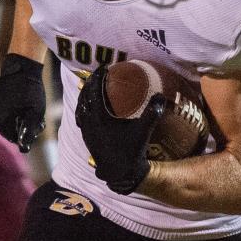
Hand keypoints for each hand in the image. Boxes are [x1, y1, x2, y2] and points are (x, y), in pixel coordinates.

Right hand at [0, 53, 46, 152]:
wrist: (21, 68)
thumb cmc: (31, 89)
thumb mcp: (36, 111)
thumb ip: (31, 129)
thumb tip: (25, 147)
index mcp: (0, 116)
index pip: (12, 137)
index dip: (25, 136)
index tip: (34, 127)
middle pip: (7, 131)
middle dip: (21, 129)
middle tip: (34, 120)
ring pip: (4, 125)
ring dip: (16, 123)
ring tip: (27, 113)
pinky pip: (1, 117)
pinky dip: (10, 116)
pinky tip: (21, 109)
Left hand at [74, 65, 164, 194]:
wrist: (119, 173)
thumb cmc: (131, 151)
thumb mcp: (143, 131)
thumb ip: (152, 113)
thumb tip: (160, 96)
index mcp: (100, 117)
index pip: (94, 90)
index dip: (98, 77)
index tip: (103, 68)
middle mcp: (89, 122)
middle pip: (85, 96)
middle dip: (91, 83)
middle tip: (100, 75)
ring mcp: (86, 130)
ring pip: (80, 106)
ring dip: (86, 95)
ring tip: (94, 88)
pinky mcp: (86, 137)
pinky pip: (80, 116)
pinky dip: (84, 107)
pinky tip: (90, 108)